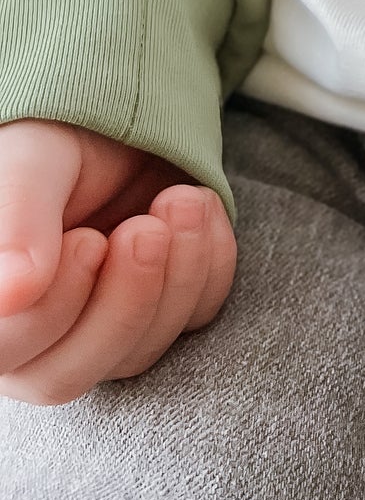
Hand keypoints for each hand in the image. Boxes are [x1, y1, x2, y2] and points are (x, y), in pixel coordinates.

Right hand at [0, 119, 234, 404]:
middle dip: (124, 299)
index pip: (9, 350)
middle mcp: (30, 339)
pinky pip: (195, 317)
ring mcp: (98, 334)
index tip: (89, 239)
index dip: (55, 305)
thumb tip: (11, 294)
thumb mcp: (31, 166)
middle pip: (68, 373)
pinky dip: (210, 263)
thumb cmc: (54, 146)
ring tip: (180, 200)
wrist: (115, 125)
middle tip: (147, 229)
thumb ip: (16, 225)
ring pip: (138, 352)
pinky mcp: (161, 315)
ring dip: (176, 274)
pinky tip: (198, 208)